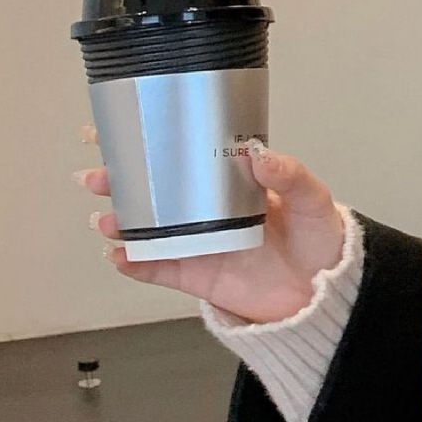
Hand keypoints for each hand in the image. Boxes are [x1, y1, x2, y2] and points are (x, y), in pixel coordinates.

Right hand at [74, 125, 345, 324]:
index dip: (152, 142)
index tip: (120, 128)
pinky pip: (157, 269)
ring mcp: (199, 242)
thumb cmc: (320, 239)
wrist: (324, 294)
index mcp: (232, 183)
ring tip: (108, 220)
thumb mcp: (313, 201)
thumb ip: (290, 177)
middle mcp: (208, 209)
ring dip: (122, 222)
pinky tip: (119, 256)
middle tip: (97, 178)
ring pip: (148, 228)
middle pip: (155, 190)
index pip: (186, 155)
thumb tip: (259, 154)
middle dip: (120, 181)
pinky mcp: (197, 275)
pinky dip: (135, 264)